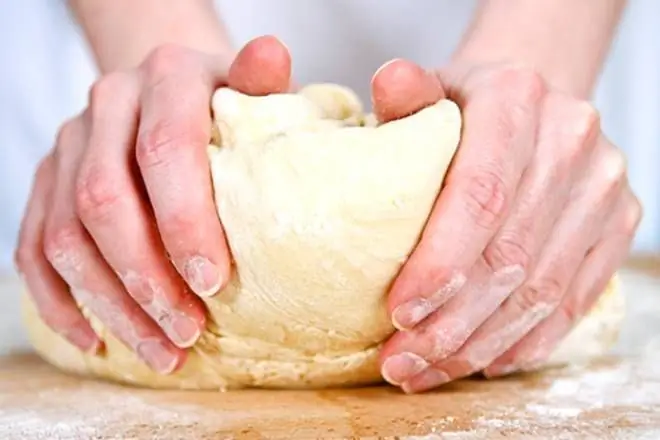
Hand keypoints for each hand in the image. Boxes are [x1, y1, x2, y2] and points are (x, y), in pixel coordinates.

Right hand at [15, 36, 291, 372]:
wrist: (166, 84)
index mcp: (163, 79)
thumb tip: (273, 54)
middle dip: (146, 277)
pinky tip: (98, 340)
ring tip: (162, 352)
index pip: (164, 150)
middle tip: (189, 331)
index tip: (214, 283)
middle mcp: (105, 107)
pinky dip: (61, 302)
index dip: (185, 221)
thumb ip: (260, 79)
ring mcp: (68, 145)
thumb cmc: (223, 98)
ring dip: (112, 304)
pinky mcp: (46, 181)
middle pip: (105, 201)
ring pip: (67, 236)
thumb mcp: (248, 84)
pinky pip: (33, 248)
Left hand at [375, 61, 641, 392]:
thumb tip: (391, 80)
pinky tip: (483, 361)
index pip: (480, 194)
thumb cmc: (466, 106)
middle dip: (450, 322)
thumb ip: (409, 96)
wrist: (532, 106)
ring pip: (540, 290)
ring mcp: (603, 186)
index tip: (398, 313)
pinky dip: (525, 340)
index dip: (440, 263)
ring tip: (427, 370)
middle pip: (508, 255)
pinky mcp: (617, 223)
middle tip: (401, 361)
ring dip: (479, 343)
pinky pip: (573, 300)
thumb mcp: (432, 92)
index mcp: (517, 101)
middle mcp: (571, 141)